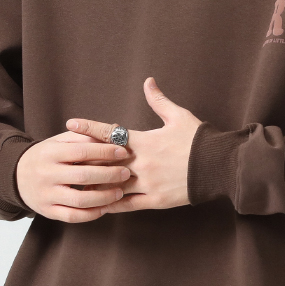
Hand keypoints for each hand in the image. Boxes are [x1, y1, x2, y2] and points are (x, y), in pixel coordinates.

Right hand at [15, 130, 131, 222]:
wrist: (16, 176)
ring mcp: (46, 195)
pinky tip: (104, 207)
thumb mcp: (59, 141)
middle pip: (83, 176)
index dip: (104, 152)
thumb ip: (83, 138)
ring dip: (104, 197)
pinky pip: (73, 216)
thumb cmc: (47, 156)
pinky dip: (91, 214)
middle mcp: (46, 174)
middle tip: (126, 173)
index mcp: (50, 153)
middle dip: (109, 175)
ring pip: (80, 200)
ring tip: (119, 192)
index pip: (81, 151)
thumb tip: (112, 135)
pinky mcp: (47, 211)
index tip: (123, 152)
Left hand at [66, 77, 202, 214]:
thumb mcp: (179, 116)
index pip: (110, 133)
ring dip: (94, 184)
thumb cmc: (199, 139)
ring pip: (112, 185)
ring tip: (74, 185)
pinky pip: (128, 204)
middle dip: (85, 159)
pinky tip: (98, 205)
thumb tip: (148, 81)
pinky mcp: (155, 200)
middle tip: (64, 158)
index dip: (89, 128)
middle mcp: (142, 163)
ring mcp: (147, 183)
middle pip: (105, 161)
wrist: (220, 165)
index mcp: (145, 141)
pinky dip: (112, 204)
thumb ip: (159, 101)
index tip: (70, 124)